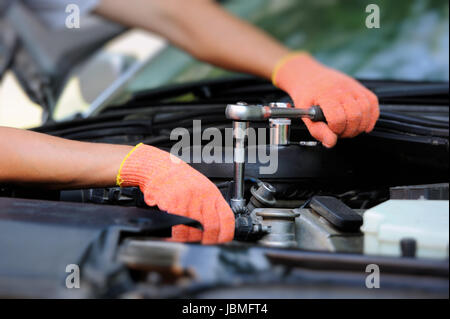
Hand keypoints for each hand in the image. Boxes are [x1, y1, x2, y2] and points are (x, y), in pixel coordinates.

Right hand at [117, 144, 234, 243]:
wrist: (158, 167)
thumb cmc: (179, 178)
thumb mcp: (202, 188)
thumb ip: (210, 207)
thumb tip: (217, 229)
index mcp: (212, 194)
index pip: (227, 218)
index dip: (225, 235)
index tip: (221, 242)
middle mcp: (202, 196)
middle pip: (211, 227)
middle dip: (207, 241)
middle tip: (202, 245)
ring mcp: (188, 199)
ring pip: (193, 229)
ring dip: (189, 240)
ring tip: (185, 241)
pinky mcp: (172, 202)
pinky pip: (176, 226)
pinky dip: (175, 235)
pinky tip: (173, 236)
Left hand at [273, 52, 378, 146]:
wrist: (310, 76)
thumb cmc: (307, 94)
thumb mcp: (304, 113)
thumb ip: (317, 130)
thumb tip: (330, 142)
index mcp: (327, 96)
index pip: (338, 119)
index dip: (336, 130)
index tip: (330, 131)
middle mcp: (342, 90)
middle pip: (355, 116)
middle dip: (348, 130)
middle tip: (340, 132)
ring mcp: (354, 87)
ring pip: (367, 110)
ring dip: (360, 125)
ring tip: (348, 128)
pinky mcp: (361, 87)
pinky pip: (373, 103)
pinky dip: (371, 116)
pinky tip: (362, 123)